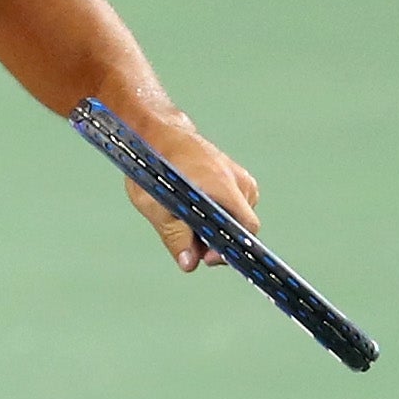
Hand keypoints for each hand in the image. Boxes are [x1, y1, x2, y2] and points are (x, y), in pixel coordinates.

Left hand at [125, 115, 260, 272]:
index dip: (229, 248)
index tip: (209, 258)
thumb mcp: (153, 204)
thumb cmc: (154, 167)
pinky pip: (234, 210)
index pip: (245, 228)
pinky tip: (195, 212)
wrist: (161, 134)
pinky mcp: (239, 181)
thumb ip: (174, 235)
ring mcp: (243, 180)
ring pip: (236, 220)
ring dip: (214, 229)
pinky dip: (217, 216)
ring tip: (186, 224)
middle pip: (240, 228)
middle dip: (216, 243)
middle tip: (190, 246)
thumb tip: (189, 264)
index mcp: (221, 185)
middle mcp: (239, 182)